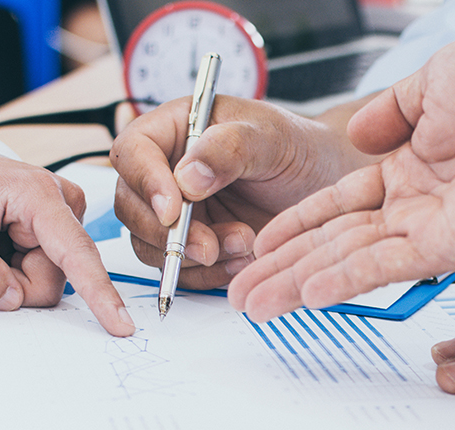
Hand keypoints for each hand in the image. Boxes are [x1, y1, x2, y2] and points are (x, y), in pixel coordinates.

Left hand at [0, 153, 134, 335]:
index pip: (75, 252)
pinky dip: (12, 271)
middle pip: (52, 279)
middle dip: (11, 284)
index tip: (121, 324)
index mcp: (36, 195)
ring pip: (46, 281)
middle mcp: (61, 204)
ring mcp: (62, 219)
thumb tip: (11, 300)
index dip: (98, 292)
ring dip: (9, 277)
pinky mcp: (58, 233)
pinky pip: (42, 274)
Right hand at [111, 95, 375, 289]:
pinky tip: (242, 261)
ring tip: (244, 243)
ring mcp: (176, 212)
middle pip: (131, 205)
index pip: (133, 151)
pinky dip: (207, 274)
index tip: (174, 211)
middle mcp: (165, 170)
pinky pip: (178, 269)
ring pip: (149, 243)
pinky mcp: (191, 245)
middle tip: (209, 246)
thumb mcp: (271, 138)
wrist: (324, 186)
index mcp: (175, 129)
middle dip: (167, 234)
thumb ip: (229, 149)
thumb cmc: (297, 149)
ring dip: (191, 257)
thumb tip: (186, 177)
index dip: (145, 182)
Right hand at [228, 36, 454, 320]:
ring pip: (345, 260)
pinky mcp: (444, 246)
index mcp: (409, 167)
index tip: (261, 245)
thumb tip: (358, 133)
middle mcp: (412, 205)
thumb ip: (389, 111)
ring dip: (296, 282)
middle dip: (281, 266)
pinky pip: (380, 265)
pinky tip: (305, 294)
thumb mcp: (433, 82)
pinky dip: (340, 279)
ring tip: (252, 304)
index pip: (337, 205)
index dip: (296, 225)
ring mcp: (426, 228)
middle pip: (331, 242)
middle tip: (241, 293)